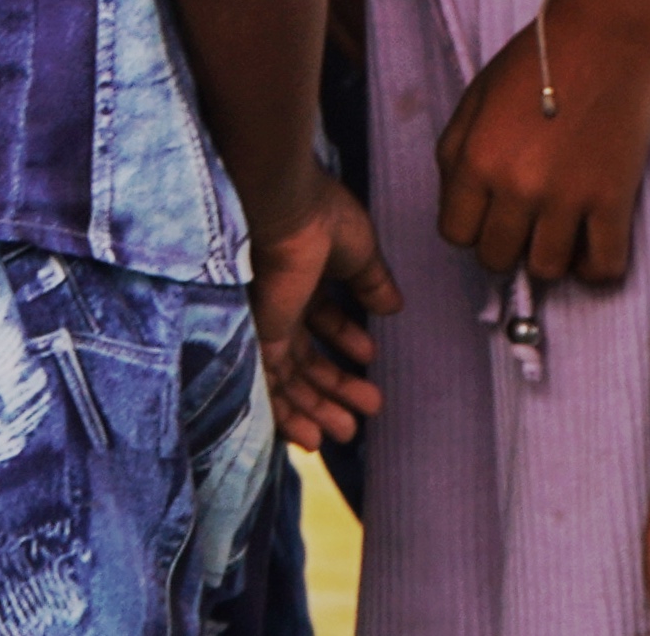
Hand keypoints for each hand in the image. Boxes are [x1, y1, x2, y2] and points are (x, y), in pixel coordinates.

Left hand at [253, 173, 396, 447]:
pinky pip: (269, 387)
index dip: (345, 341)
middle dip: (335, 387)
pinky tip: (313, 439)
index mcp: (301, 276)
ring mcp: (266, 322)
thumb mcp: (360, 253)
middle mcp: (279, 302)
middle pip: (305, 357)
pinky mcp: (258, 339)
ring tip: (346, 432)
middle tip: (367, 411)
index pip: (320, 320)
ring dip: (317, 409)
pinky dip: (288, 415)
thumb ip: (373, 282)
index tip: (370, 358)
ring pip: (288, 379)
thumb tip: (392, 306)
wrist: (287, 210)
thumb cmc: (322, 218)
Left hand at [438, 0, 649, 282]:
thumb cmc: (534, 60)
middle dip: (503, 245)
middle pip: (496, 258)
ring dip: (546, 258)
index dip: (469, 226)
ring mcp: (568, 199)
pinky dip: (594, 268)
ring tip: (554, 233)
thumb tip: (458, 204)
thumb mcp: (474, 99)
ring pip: (546, 270)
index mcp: (476, 160)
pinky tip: (588, 245)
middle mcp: (517, 187)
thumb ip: (455, 154)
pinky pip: (604, 267)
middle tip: (520, 222)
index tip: (487, 213)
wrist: (602, 36)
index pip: (455, 234)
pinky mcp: (613, 201)